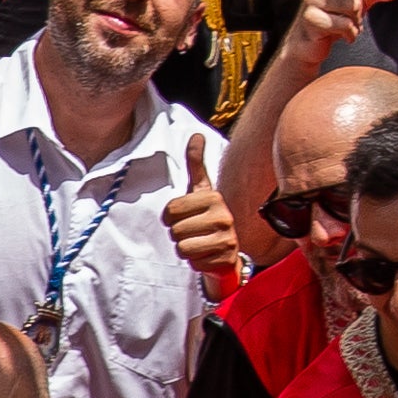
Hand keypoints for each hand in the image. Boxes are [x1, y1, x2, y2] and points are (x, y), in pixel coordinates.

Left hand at [162, 139, 241, 288]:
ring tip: (198, 242)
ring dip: (184, 248)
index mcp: (214, 197)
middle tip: (192, 231)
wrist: (227, 249)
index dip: (170, 216)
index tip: (183, 216)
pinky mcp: (226, 259)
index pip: (171, 210)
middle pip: (175, 230)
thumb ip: (196, 164)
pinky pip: (193, 263)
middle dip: (178, 233)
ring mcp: (227, 239)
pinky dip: (195, 262)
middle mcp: (224, 217)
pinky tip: (206, 254)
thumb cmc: (207, 217)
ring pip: (182, 247)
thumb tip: (196, 134)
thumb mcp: (201, 190)